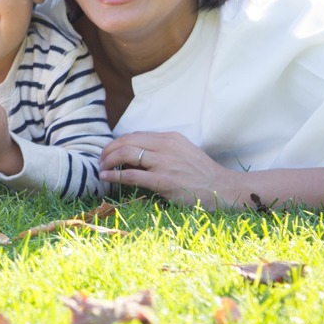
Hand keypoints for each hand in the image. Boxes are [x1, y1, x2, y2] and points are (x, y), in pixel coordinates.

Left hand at [99, 131, 244, 209]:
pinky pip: (131, 175)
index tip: (109, 151)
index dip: (117, 143)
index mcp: (169, 138)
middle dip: (108, 150)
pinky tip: (106, 177)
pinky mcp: (163, 181)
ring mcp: (164, 163)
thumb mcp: (182, 152)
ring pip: (125, 154)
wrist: (222, 188)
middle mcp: (165, 146)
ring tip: (101, 167)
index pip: (135, 135)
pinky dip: (114, 175)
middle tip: (100, 160)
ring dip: (108, 161)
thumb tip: (132, 155)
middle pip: (126, 142)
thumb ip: (160, 150)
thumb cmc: (201, 173)